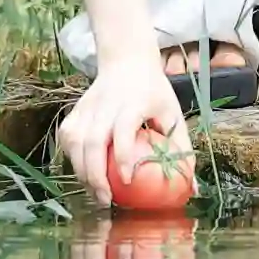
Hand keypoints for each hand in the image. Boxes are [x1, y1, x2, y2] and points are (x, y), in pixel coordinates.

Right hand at [57, 49, 184, 211]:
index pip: (123, 130)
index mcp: (134, 101)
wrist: (127, 59)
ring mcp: (87, 106)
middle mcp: (106, 103)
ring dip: (82, 171)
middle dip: (95, 174)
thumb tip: (191, 187)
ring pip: (75, 142)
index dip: (123, 156)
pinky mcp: (76, 111)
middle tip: (106, 199)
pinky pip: (67, 138)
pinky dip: (72, 158)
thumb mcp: (173, 113)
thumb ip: (181, 148)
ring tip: (95, 192)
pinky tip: (83, 173)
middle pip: (92, 141)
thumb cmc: (153, 91)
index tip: (127, 180)